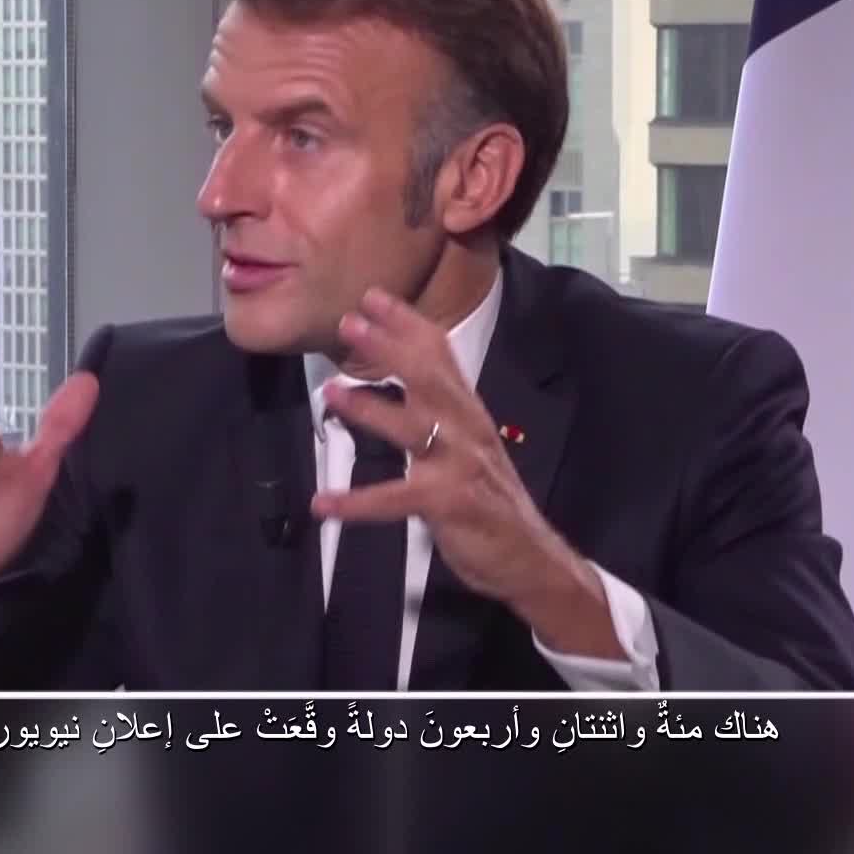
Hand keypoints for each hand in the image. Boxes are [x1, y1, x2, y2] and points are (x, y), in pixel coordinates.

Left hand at [311, 288, 619, 658]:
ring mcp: (459, 465)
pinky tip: (324, 503)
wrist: (530, 557)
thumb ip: (441, 412)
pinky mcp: (449, 504)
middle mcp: (466, 429)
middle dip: (389, 347)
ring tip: (331, 393)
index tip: (374, 297)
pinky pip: (395, 500)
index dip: (408, 324)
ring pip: (413, 428)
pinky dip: (357, 503)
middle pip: (428, 378)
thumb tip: (404, 378)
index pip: (440, 355)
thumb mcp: (469, 445)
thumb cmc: (490, 500)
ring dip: (369, 409)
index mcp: (468, 412)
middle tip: (351, 322)